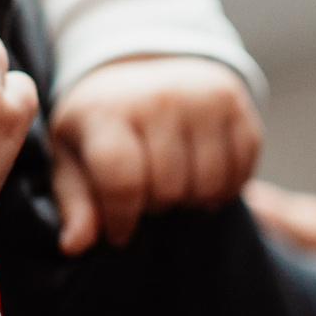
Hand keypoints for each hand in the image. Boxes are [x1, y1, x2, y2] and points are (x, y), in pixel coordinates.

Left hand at [48, 56, 260, 252]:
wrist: (137, 70)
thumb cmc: (100, 129)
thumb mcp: (74, 160)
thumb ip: (76, 204)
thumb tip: (75, 245)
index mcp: (106, 112)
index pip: (123, 181)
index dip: (122, 218)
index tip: (119, 231)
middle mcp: (157, 96)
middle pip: (169, 188)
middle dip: (155, 206)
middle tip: (146, 194)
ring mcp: (199, 95)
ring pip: (208, 184)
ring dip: (191, 200)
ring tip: (173, 186)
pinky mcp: (233, 98)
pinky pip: (242, 169)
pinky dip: (225, 188)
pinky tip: (202, 178)